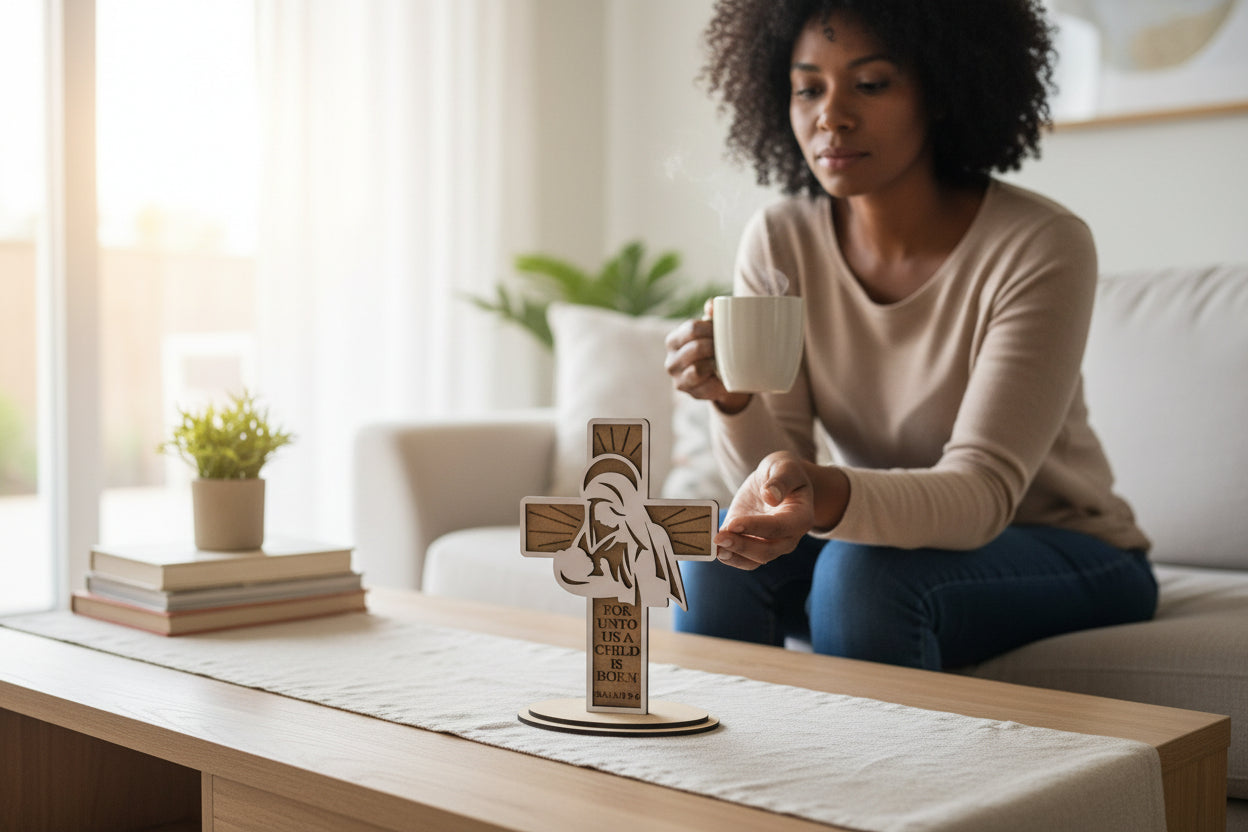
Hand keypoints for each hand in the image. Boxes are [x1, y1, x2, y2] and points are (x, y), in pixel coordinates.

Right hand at [664, 300, 751, 413]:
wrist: (716, 377)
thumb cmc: (712, 347)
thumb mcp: (711, 330)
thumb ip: (712, 315)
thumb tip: (712, 304)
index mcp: (673, 340)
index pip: (691, 328)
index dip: (710, 328)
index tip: (723, 330)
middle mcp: (671, 361)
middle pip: (695, 348)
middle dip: (714, 346)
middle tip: (727, 346)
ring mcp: (679, 379)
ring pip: (698, 369)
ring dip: (715, 364)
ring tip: (724, 360)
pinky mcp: (691, 394)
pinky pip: (707, 387)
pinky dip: (719, 381)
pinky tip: (725, 376)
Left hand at [714, 452, 814, 569]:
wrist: (777, 481)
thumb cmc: (784, 471)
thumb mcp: (786, 467)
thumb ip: (780, 481)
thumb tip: (771, 496)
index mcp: (801, 518)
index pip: (780, 527)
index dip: (757, 527)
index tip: (735, 523)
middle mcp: (788, 537)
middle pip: (767, 551)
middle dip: (741, 546)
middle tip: (718, 537)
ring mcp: (770, 544)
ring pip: (753, 560)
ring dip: (733, 556)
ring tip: (714, 547)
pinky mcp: (752, 544)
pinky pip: (742, 558)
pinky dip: (728, 556)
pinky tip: (712, 548)